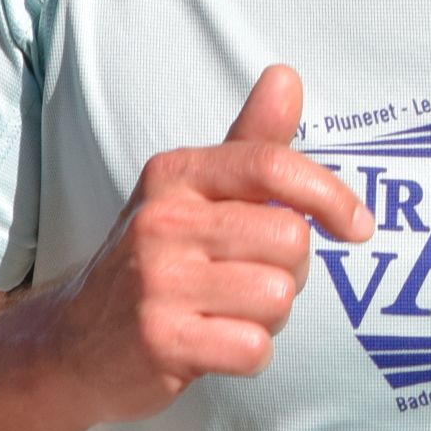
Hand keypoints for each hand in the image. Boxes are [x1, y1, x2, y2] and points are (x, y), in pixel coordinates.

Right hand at [34, 64, 372, 426]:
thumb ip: (250, 142)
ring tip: (226, 311)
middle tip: (248, 280)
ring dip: (269, 315)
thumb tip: (287, 76)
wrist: (72, 344)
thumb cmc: (154, 262)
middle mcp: (162, 222)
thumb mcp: (192, 194)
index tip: (358, 226)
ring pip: (278, 296)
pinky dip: (249, 353)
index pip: (272, 166)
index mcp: (175, 176)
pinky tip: (215, 344)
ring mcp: (157, 283)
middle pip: (290, 239)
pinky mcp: (160, 342)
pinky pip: (255, 348)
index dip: (330, 196)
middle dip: (290, 269)